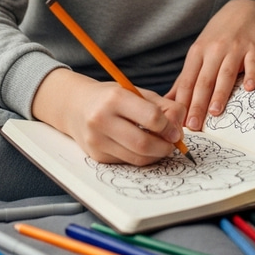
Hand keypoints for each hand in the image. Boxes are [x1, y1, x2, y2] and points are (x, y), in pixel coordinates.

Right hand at [32, 68, 185, 165]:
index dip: (169, 127)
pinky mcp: (96, 156)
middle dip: (165, 147)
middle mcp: (102, 119)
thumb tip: (179, 129)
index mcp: (115, 98)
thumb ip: (163, 106)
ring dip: (155, 155)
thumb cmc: (111, 97)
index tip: (175, 130)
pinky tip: (141, 147)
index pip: (151, 117)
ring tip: (160, 146)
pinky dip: (140, 157)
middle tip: (172, 144)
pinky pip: (127, 161)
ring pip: (137, 157)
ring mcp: (97, 140)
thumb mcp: (136, 92)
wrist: (75, 106)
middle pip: (144, 143)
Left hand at [166, 0, 254, 131]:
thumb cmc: (217, 36)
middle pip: (204, 80)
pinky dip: (251, 75)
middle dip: (198, 104)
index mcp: (197, 53)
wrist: (242, 11)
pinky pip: (251, 63)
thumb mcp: (198, 52)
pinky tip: (249, 89)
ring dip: (220, 93)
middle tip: (194, 125)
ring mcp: (234, 49)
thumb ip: (185, 78)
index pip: (187, 80)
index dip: (183, 101)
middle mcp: (214, 51)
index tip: (178, 121)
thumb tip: (168, 101)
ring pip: (225, 74)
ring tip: (215, 112)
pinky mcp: (253, 48)